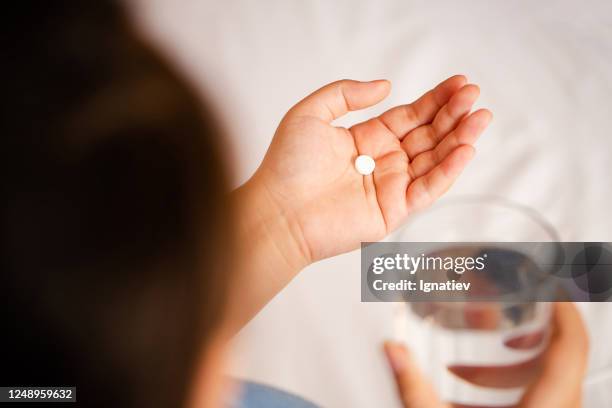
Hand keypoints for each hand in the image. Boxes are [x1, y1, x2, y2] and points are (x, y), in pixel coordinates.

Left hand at [249, 76, 491, 262]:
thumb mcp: (311, 113)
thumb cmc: (286, 165)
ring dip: (459, 139)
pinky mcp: (394, 211)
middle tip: (474, 95)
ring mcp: (390, 186)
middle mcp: (383, 161)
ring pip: (434, 160)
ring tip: (480, 117)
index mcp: (366, 139)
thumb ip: (347, 93)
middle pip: (427, 135)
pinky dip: (448, 170)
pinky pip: (428, 189)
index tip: (459, 83)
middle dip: (453, 115)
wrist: (278, 211)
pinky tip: (466, 149)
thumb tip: (386, 86)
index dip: (435, 100)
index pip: (410, 116)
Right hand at [384, 302, 588, 407]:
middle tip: (503, 317)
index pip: (572, 344)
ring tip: (466, 368)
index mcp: (548, 406)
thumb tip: (393, 352)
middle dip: (528, 335)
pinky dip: (506, 394)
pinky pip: (536, 403)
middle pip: (561, 360)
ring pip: (548, 385)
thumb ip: (414, 389)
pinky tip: (466, 399)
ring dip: (511, 368)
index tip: (552, 284)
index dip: (566, 308)